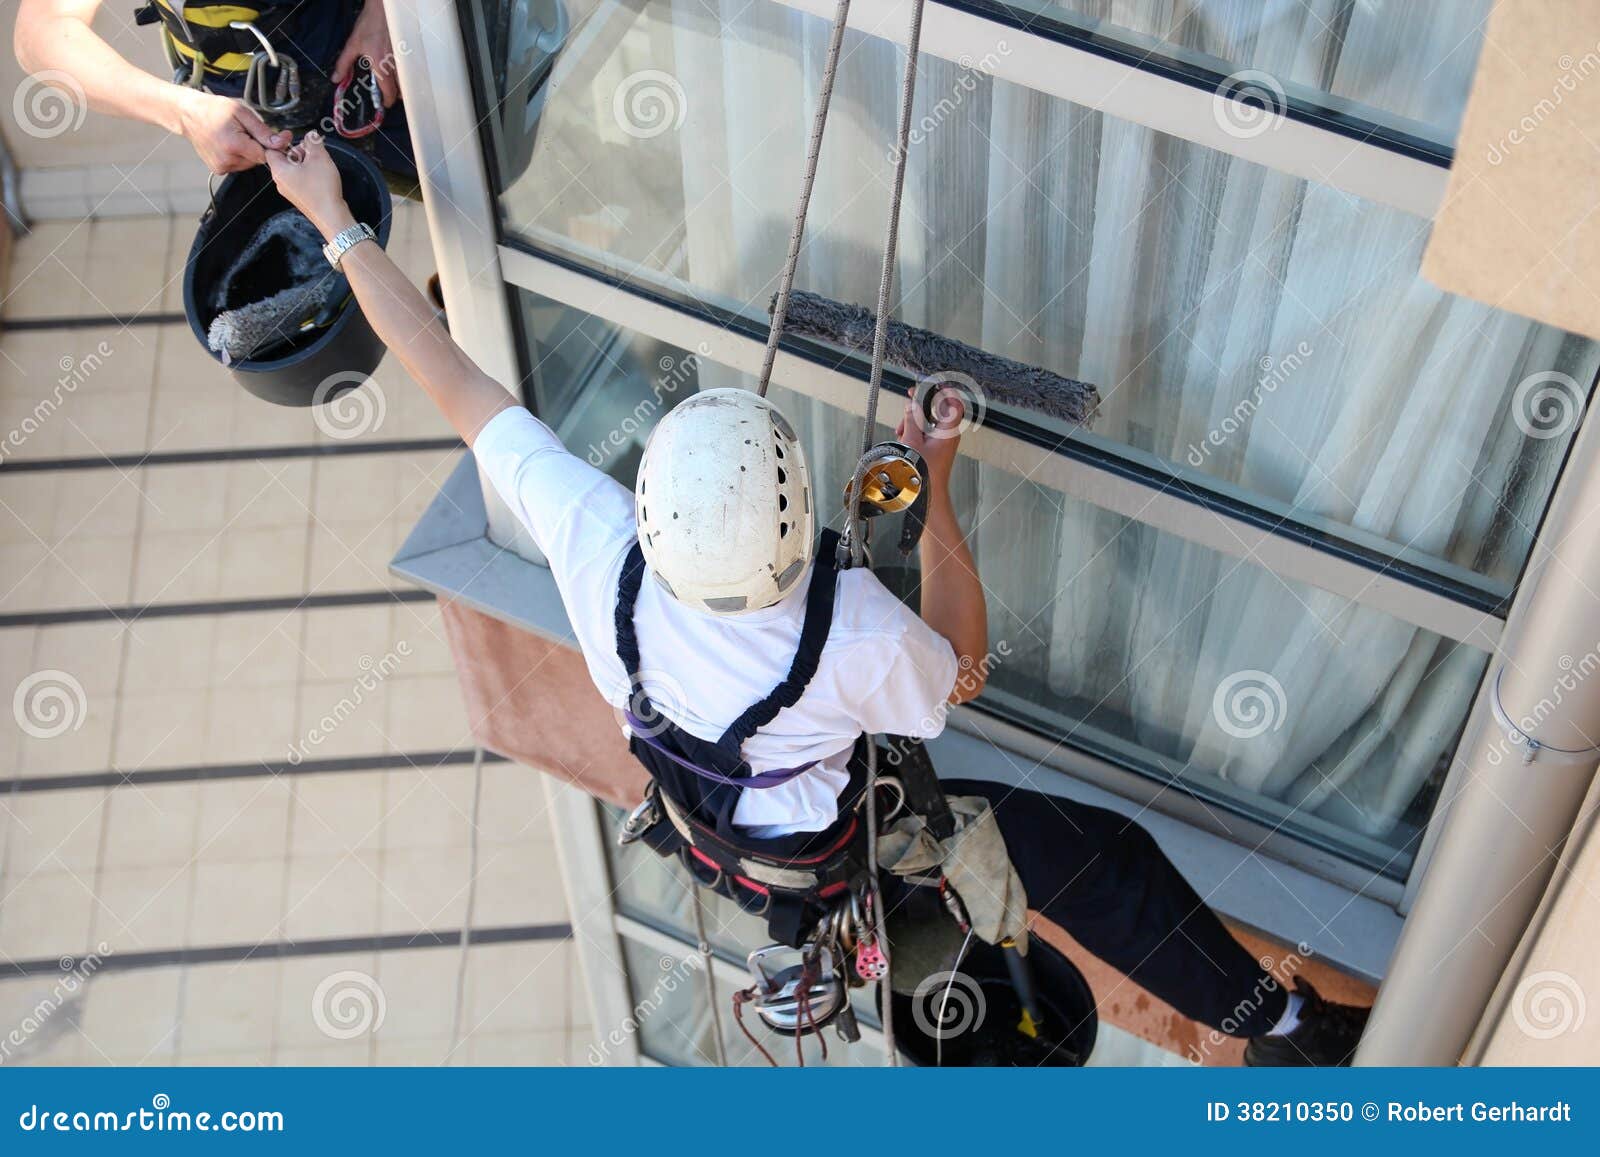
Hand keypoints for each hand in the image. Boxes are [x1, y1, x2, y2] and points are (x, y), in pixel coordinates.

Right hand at [176, 90, 290, 172]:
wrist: (188, 114)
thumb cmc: (213, 109)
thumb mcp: (242, 113)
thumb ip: (263, 131)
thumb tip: (281, 143)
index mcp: (234, 145)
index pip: (266, 155)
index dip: (273, 146)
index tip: (276, 137)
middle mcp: (227, 160)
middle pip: (257, 160)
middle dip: (257, 146)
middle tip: (246, 131)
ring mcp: (221, 166)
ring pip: (249, 163)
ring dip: (248, 151)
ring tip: (235, 136)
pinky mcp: (218, 169)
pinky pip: (238, 165)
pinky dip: (238, 156)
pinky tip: (228, 143)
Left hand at [264, 132, 350, 237]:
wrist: (331, 215)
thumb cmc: (322, 189)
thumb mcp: (319, 158)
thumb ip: (313, 142)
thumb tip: (311, 135)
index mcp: (279, 170)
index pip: (272, 149)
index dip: (285, 143)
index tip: (299, 142)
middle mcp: (280, 182)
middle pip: (285, 159)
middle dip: (300, 153)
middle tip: (315, 155)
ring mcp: (289, 191)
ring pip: (294, 170)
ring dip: (306, 164)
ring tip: (320, 167)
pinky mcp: (299, 198)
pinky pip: (300, 180)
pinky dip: (310, 175)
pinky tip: (321, 177)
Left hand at [333, 1, 400, 107]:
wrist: (383, 10)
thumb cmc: (369, 24)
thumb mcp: (352, 44)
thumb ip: (344, 64)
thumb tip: (337, 78)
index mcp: (380, 64)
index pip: (388, 90)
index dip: (387, 100)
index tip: (383, 103)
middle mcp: (394, 64)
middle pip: (401, 89)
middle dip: (396, 95)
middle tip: (388, 95)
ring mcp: (403, 59)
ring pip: (407, 81)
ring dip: (402, 86)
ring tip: (395, 85)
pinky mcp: (408, 53)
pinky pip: (410, 71)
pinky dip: (406, 75)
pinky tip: (400, 73)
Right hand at [895, 388, 965, 496]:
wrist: (928, 495)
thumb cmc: (922, 473)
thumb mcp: (912, 442)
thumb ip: (912, 420)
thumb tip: (911, 406)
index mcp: (948, 431)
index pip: (954, 403)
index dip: (946, 390)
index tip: (934, 383)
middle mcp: (949, 434)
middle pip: (939, 409)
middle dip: (921, 404)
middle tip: (910, 395)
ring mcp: (943, 441)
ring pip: (930, 420)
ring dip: (914, 419)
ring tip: (900, 429)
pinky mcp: (937, 448)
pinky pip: (928, 431)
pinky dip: (916, 430)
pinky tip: (903, 437)